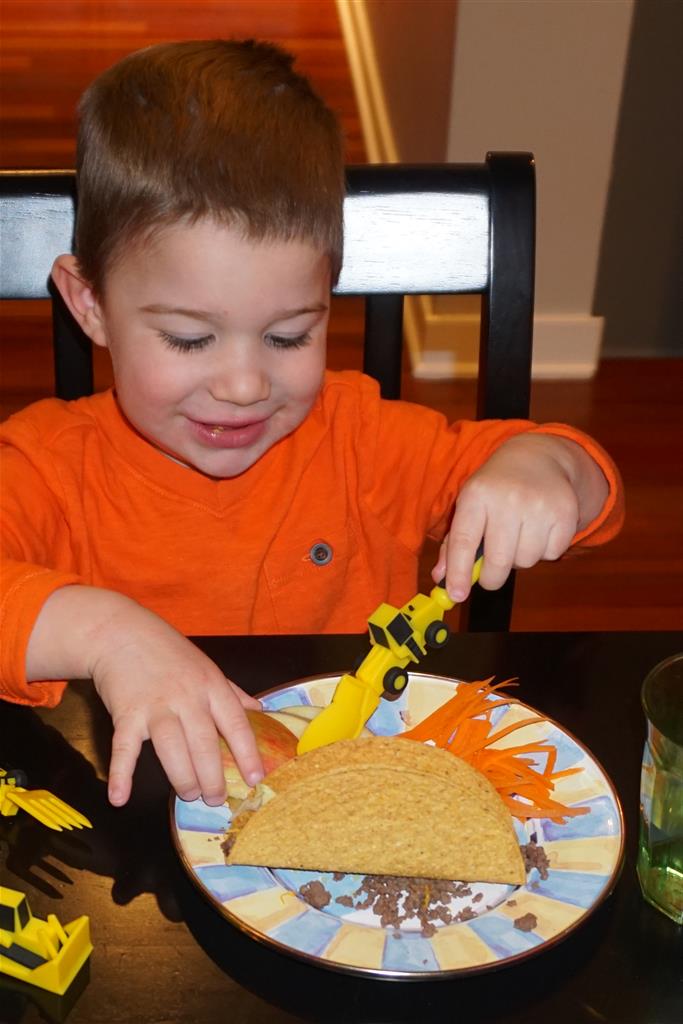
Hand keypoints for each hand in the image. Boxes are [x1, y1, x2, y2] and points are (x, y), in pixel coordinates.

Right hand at [90, 604, 262, 806]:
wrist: (120, 632)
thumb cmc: (167, 652)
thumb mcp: (206, 666)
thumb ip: (232, 692)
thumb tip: (259, 712)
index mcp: (210, 685)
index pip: (235, 723)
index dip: (248, 753)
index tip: (255, 778)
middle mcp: (187, 696)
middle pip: (204, 743)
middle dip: (212, 776)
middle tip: (216, 799)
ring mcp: (156, 705)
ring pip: (172, 748)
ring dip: (182, 777)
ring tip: (190, 794)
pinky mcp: (126, 713)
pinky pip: (124, 747)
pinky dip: (122, 774)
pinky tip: (119, 797)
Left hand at [432, 433, 607, 601]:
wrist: (537, 457)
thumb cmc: (495, 488)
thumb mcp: (470, 504)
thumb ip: (453, 543)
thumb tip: (442, 578)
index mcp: (476, 495)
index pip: (464, 541)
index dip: (459, 572)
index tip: (456, 595)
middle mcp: (507, 499)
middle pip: (498, 561)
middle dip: (492, 578)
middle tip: (491, 576)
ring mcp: (539, 505)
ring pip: (526, 561)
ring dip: (520, 558)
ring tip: (519, 535)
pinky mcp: (565, 512)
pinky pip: (552, 554)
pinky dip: (544, 550)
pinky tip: (539, 529)